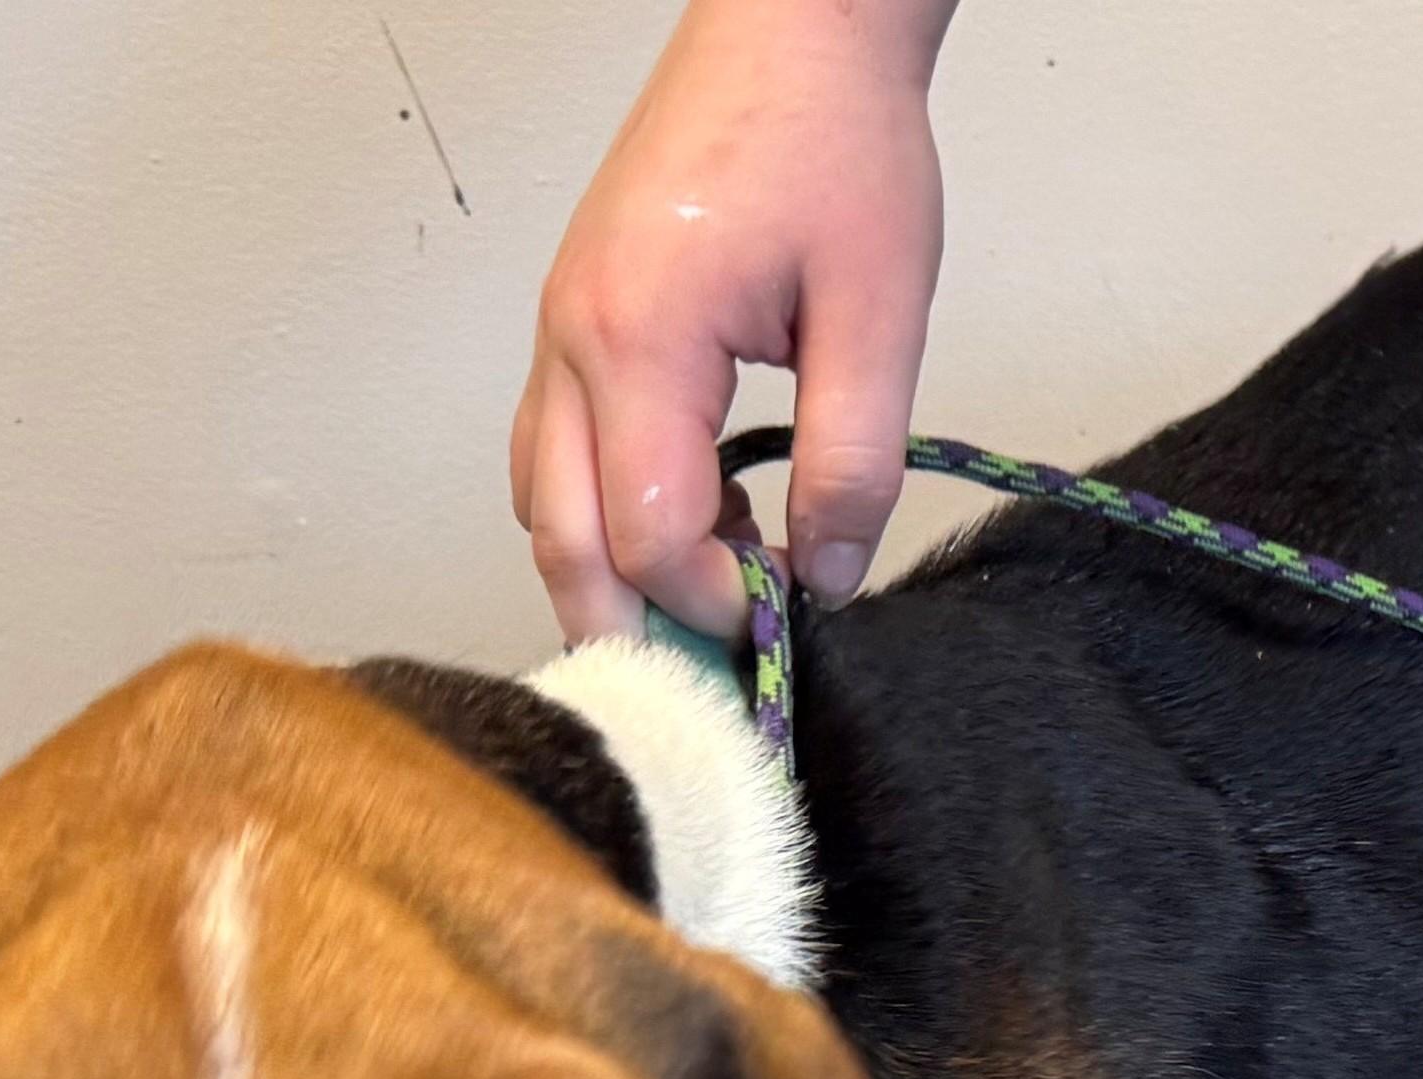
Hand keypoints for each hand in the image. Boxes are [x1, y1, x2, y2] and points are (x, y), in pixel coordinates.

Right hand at [514, 0, 952, 641]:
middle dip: (635, 630)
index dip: (714, 605)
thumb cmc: (832, 140)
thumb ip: (854, 461)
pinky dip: (609, 514)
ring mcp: (560, 331)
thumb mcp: (879, 313)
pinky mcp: (576, 325)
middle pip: (560, 546)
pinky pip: (557, 454)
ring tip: (721, 586)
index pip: (645, 537)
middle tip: (722, 671)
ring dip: (617, 573)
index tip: (787, 618)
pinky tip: (699, 517)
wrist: (795, 30)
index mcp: (641, 337)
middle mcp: (572, 340)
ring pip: (544, 506)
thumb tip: (831, 577)